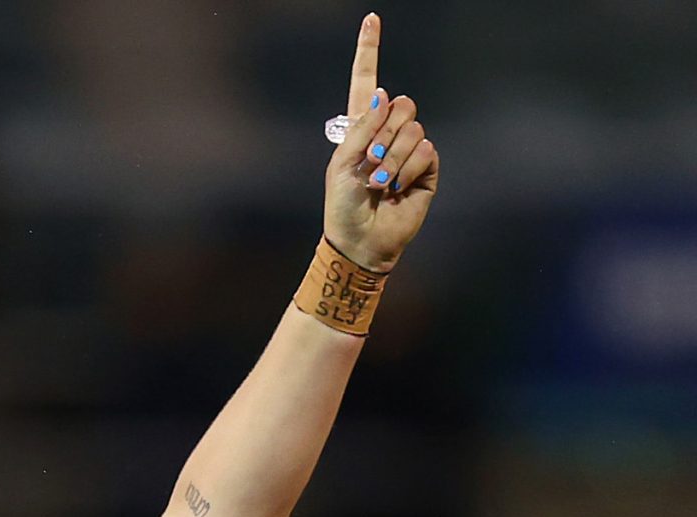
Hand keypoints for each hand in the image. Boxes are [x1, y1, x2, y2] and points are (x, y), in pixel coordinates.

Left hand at [324, 14, 438, 271]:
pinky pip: (426, 149)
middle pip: (400, 104)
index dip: (368, 52)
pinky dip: (408, 169)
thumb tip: (384, 95)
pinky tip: (397, 188)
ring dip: (393, 157)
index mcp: (360, 128)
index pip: (366, 83)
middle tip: (370, 164)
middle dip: (384, 134)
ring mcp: (409, 149)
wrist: (360, 241)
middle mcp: (386, 133)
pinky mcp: (427, 167)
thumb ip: (362, 129)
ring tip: (380, 183)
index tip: (370, 19)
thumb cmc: (343, 206)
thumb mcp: (342, 164)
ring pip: (414, 127)